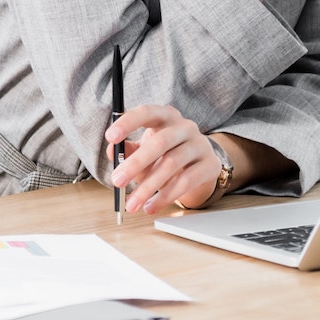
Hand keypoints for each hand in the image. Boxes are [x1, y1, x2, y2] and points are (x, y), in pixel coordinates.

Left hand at [106, 104, 220, 213]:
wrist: (198, 167)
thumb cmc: (164, 154)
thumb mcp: (144, 149)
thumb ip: (127, 150)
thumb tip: (112, 152)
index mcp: (165, 116)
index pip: (147, 112)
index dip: (128, 123)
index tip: (110, 137)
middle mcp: (185, 126)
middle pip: (160, 142)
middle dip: (136, 163)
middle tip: (117, 181)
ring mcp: (200, 144)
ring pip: (171, 164)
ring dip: (148, 187)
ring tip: (132, 204)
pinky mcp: (210, 164)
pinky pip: (186, 181)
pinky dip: (165, 197)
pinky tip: (151, 207)